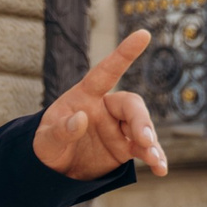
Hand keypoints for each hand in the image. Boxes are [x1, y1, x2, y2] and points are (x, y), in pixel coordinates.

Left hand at [33, 28, 167, 179]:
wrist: (52, 171)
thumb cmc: (46, 146)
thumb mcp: (45, 140)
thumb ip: (61, 130)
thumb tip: (81, 119)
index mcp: (85, 96)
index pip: (106, 71)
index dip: (124, 53)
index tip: (143, 35)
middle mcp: (106, 108)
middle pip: (131, 105)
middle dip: (141, 120)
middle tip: (144, 139)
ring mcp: (118, 128)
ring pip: (142, 127)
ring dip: (151, 142)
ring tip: (154, 159)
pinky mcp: (125, 147)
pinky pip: (145, 149)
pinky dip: (154, 157)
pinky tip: (160, 168)